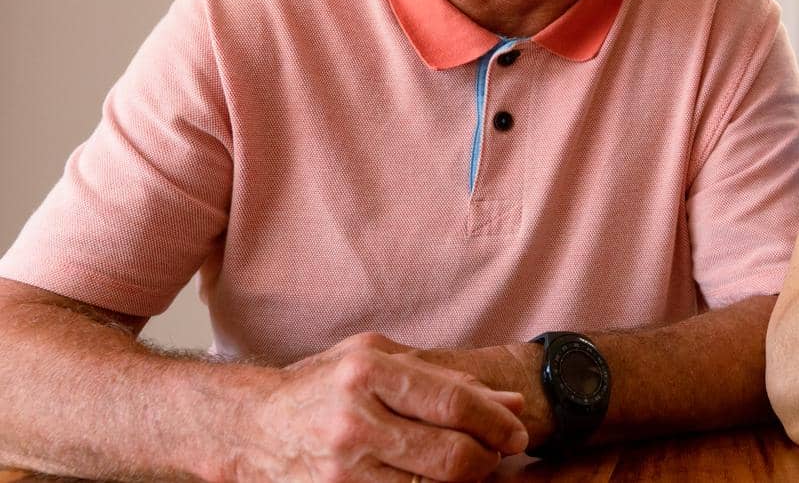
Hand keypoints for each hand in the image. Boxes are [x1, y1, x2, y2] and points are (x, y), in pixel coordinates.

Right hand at [234, 331, 528, 481]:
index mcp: (367, 373)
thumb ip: (445, 379)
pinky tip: (435, 481)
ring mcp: (341, 469)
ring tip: (470, 466)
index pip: (454, 402)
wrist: (250, 428)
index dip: (496, 422)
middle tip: (499, 452)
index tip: (516, 431)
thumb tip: (509, 403)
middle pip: (450, 454)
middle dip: (488, 457)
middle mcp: (353, 422)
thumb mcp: (378, 360)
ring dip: (463, 481)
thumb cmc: (324, 385)